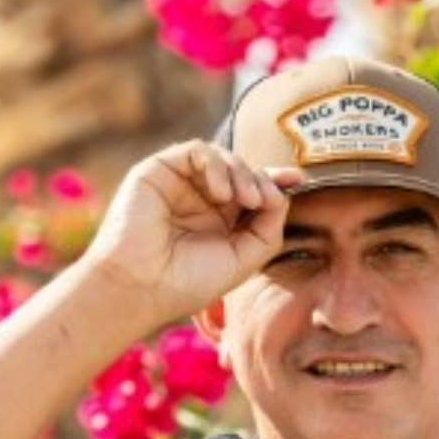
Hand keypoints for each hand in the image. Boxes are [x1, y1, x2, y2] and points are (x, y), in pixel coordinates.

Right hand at [81, 139, 303, 327]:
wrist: (141, 287)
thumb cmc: (186, 283)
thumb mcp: (243, 260)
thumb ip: (269, 228)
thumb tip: (283, 192)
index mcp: (219, 223)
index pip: (251, 192)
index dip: (275, 182)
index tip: (297, 179)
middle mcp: (200, 201)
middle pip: (242, 171)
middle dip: (261, 179)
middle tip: (264, 199)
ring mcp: (180, 184)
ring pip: (223, 158)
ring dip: (242, 173)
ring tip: (246, 199)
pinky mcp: (159, 170)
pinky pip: (197, 151)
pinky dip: (216, 165)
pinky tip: (221, 194)